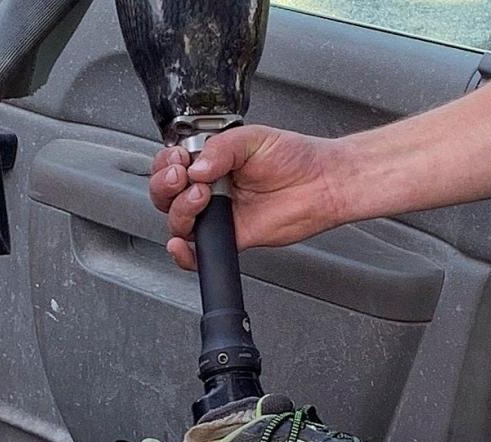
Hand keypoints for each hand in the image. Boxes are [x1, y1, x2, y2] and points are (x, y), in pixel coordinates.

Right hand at [148, 125, 349, 269]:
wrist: (324, 182)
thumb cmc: (296, 157)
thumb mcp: (253, 138)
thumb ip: (221, 148)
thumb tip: (196, 167)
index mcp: (211, 161)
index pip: (171, 166)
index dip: (167, 165)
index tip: (180, 160)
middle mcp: (212, 188)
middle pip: (167, 195)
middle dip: (166, 186)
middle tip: (184, 178)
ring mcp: (221, 213)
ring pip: (179, 221)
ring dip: (179, 211)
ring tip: (201, 197)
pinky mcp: (234, 236)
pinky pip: (201, 251)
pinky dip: (185, 254)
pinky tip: (182, 245)